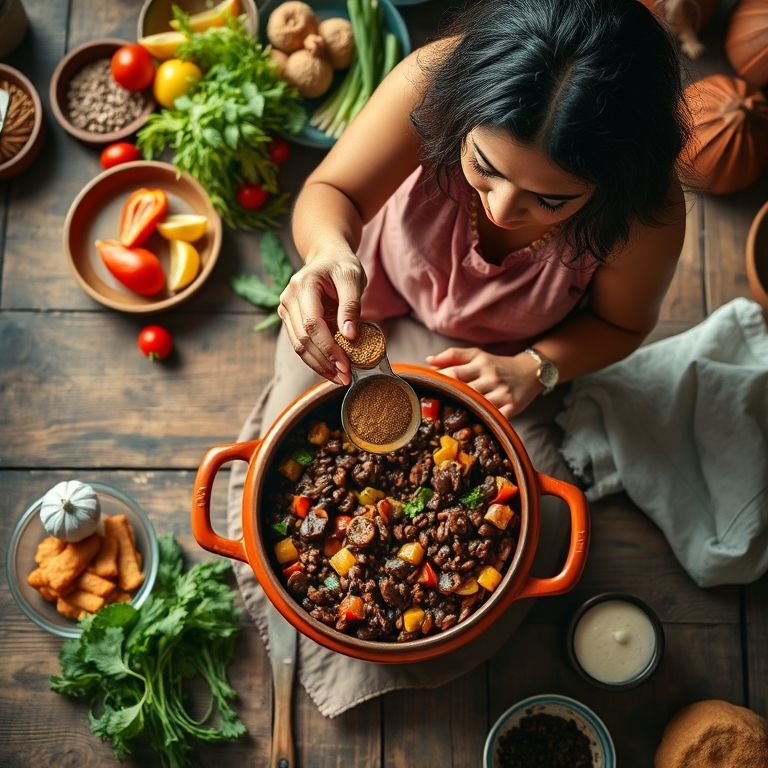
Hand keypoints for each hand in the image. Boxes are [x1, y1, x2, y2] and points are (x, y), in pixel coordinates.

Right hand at [278, 250, 366, 384]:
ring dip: (318, 365)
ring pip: (298, 346)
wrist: (327, 256)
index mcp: (302, 286)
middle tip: (345, 377)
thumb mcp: (353, 279)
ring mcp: (286, 309)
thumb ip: (351, 306)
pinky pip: (300, 343)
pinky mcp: (290, 319)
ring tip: (340, 378)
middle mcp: (288, 298)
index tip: (346, 365)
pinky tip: (331, 369)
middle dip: (324, 362)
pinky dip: (315, 359)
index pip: (312, 324)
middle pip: (303, 340)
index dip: (328, 348)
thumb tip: (350, 336)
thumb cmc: (342, 265)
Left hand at [426, 347, 541, 417]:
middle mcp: (491, 377)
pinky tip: (470, 428)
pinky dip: (483, 422)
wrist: (531, 371)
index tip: (425, 390)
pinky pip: (495, 417)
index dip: (438, 382)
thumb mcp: (478, 355)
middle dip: (448, 399)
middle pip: (464, 390)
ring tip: (445, 421)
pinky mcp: (512, 407)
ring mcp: (502, 393)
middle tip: (431, 409)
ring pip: (478, 404)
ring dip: (463, 412)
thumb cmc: (497, 365)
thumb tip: (428, 361)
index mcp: (480, 363)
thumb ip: (453, 356)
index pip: (454, 373)